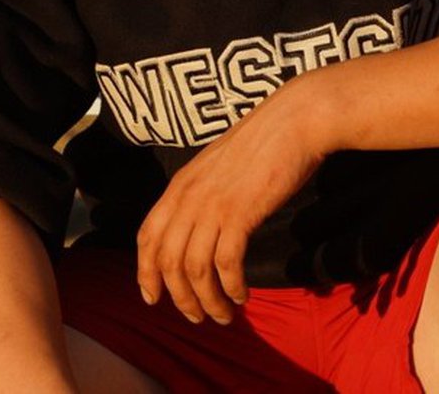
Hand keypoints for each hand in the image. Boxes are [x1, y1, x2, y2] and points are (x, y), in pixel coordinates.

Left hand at [136, 73, 326, 325]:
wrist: (292, 121)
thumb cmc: (261, 143)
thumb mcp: (217, 166)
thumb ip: (202, 193)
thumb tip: (200, 227)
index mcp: (180, 184)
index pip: (147, 235)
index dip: (145, 272)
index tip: (152, 298)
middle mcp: (189, 196)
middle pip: (168, 261)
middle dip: (179, 298)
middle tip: (198, 317)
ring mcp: (213, 204)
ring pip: (195, 269)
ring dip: (208, 300)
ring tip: (224, 315)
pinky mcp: (240, 212)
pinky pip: (226, 264)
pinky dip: (231, 287)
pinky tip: (243, 295)